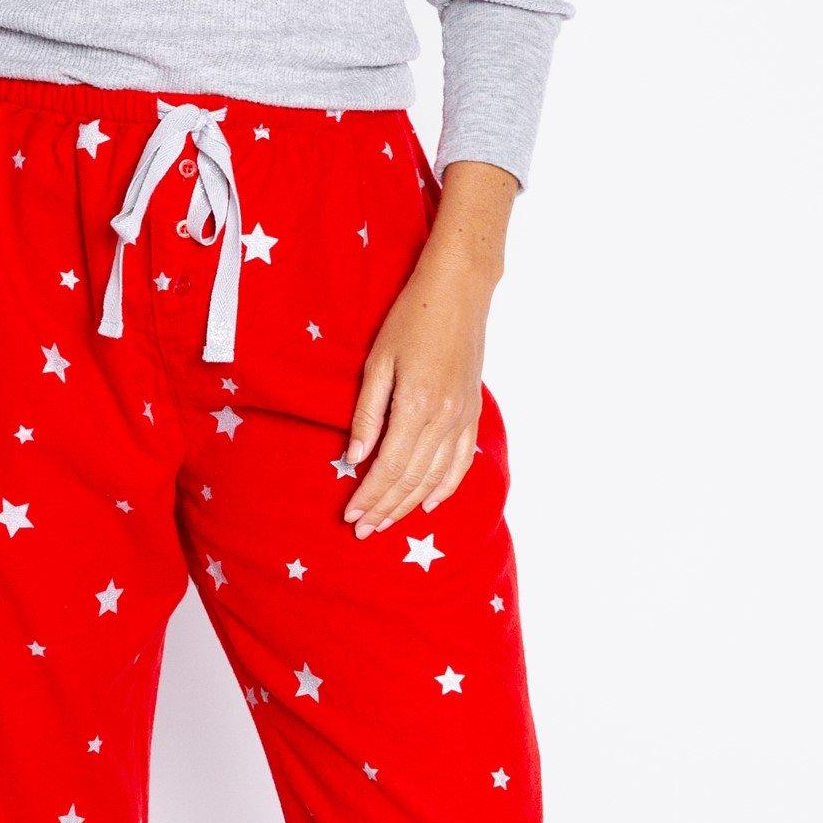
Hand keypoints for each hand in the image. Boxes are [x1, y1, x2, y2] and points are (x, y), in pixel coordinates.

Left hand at [340, 159, 516, 535]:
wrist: (458, 291)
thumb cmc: (409, 319)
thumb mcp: (378, 362)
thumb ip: (367, 414)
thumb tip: (354, 459)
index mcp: (416, 405)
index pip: (389, 467)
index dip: (369, 495)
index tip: (350, 515)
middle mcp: (444, 418)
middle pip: (412, 479)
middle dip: (385, 508)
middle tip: (362, 530)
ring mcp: (463, 417)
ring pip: (436, 477)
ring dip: (410, 504)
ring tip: (387, 522)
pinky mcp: (472, 412)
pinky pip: (462, 461)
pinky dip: (446, 487)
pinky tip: (430, 504)